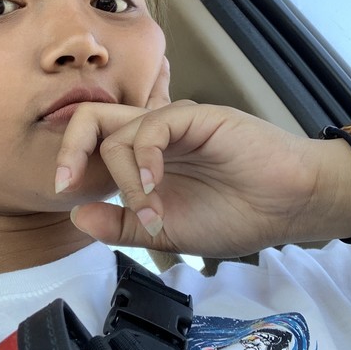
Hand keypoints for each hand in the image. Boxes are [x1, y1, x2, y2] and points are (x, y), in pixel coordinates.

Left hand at [57, 100, 350, 257]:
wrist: (288, 206)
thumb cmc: (234, 216)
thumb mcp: (166, 232)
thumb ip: (121, 225)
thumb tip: (75, 216)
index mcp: (142, 160)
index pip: (93, 143)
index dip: (69, 160)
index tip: (62, 193)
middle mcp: (152, 137)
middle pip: (92, 119)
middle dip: (69, 148)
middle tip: (65, 184)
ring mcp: (174, 125)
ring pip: (120, 131)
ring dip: (124, 180)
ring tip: (152, 215)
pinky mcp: (196, 117)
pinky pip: (153, 127)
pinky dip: (144, 160)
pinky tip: (154, 189)